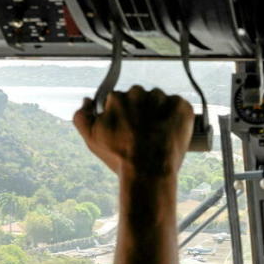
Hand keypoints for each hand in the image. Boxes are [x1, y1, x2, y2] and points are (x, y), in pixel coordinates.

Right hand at [73, 86, 193, 177]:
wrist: (148, 171)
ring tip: (158, 135)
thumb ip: (81, 116)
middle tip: (144, 133)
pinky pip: (178, 106)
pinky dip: (176, 116)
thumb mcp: (91, 139)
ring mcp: (161, 98)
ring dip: (159, 112)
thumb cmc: (119, 157)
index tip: (129, 129)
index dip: (125, 116)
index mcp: (116, 97)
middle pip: (141, 97)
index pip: (120, 100)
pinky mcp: (181, 106)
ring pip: (160, 100)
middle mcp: (138, 93)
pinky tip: (170, 132)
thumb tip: (87, 101)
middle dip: (142, 111)